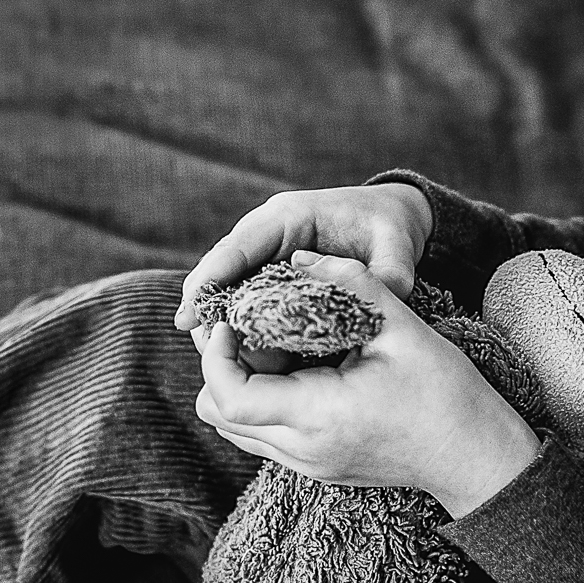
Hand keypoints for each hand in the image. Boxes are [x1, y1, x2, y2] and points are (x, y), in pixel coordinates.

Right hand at [174, 184, 434, 347]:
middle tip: (205, 354)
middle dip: (205, 313)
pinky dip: (241, 332)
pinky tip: (245, 362)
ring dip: (221, 328)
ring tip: (223, 365)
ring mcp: (263, 255)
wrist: (390, 219)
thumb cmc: (389, 226)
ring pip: (225, 292)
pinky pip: (244, 304)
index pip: (237, 247)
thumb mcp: (397, 247)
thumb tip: (375, 308)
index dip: (208, 281)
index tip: (187, 316)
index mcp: (289, 216)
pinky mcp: (268, 277)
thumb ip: (388, 277)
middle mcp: (266, 234)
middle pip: (218, 272)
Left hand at [194, 273, 540, 517]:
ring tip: (273, 349)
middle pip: (216, 414)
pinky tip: (297, 372)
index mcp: (317, 414)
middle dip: (221, 365)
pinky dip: (262, 402)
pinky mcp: (314, 467)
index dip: (215, 354)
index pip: (227, 394)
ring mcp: (305, 464)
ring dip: (239, 385)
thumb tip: (304, 260)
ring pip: (233, 428)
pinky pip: (261, 436)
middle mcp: (301, 449)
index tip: (234, 320)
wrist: (474, 456)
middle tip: (250, 329)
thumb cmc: (446, 392)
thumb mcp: (402, 327)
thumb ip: (350, 283)